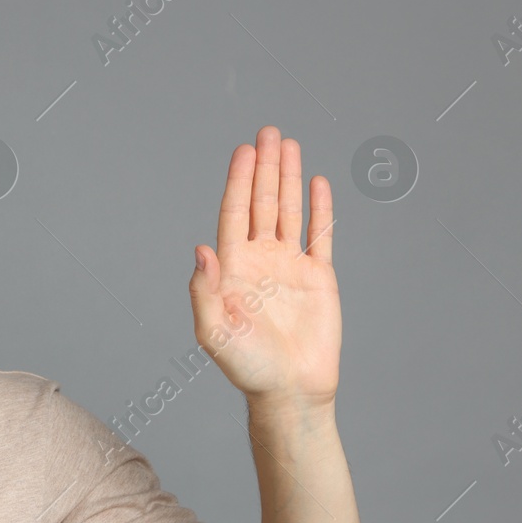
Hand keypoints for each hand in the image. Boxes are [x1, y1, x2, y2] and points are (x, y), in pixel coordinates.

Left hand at [188, 125, 339, 406]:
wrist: (290, 391)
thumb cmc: (247, 367)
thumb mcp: (213, 331)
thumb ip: (204, 290)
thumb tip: (202, 248)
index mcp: (232, 268)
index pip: (234, 213)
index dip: (238, 181)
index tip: (243, 150)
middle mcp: (259, 261)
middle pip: (261, 203)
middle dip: (263, 168)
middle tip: (266, 132)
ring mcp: (289, 267)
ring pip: (288, 211)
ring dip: (288, 178)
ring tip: (287, 144)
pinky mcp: (318, 278)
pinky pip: (319, 235)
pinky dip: (319, 208)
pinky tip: (316, 182)